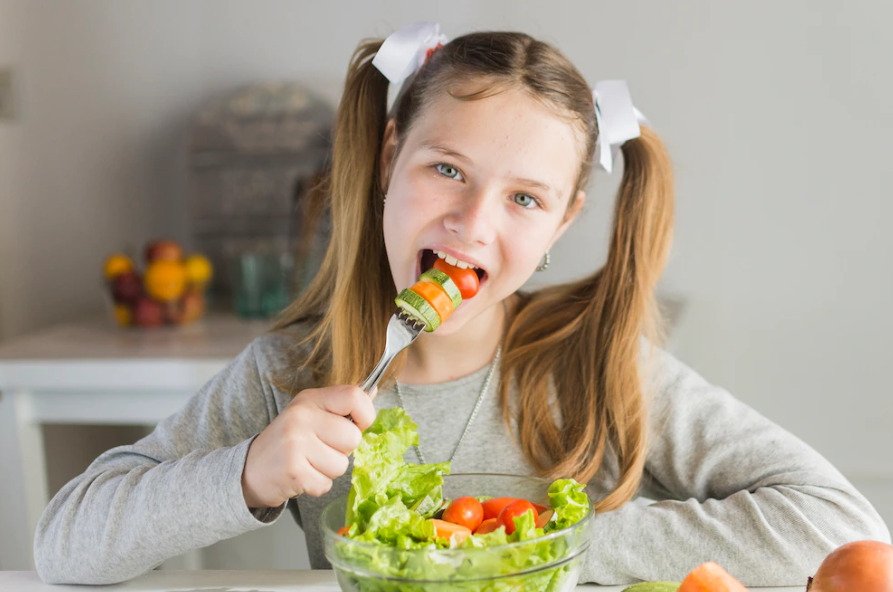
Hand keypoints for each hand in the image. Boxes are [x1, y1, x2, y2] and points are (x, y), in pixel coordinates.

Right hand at [241, 385, 375, 507]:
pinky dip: (318, 484)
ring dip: (329, 470)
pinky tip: (302, 475)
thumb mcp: (310, 413)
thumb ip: (340, 406)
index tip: (358, 425)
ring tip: (310, 462)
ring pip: (342, 465)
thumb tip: (374, 391)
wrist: (249, 469)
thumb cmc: (288, 441)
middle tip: (322, 449)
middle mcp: (301, 417)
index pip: (354, 396)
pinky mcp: (294, 471)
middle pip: (353, 437)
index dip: (366, 415)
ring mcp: (296, 444)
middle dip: (343, 450)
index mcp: (310, 399)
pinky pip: (327, 484)